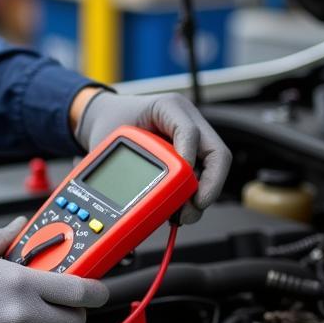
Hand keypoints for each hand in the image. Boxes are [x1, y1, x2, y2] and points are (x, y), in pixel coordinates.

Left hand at [73, 90, 230, 222]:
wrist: (107, 117)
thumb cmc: (111, 121)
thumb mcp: (118, 139)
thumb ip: (133, 161)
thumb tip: (147, 201)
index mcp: (169, 107)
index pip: (189, 132)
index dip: (188, 157)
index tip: (181, 180)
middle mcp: (188, 121)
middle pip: (216, 154)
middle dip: (209, 186)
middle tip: (192, 208)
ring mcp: (194, 138)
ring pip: (213, 170)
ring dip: (201, 195)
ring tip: (182, 215)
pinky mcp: (193, 154)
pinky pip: (201, 177)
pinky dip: (192, 195)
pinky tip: (179, 210)